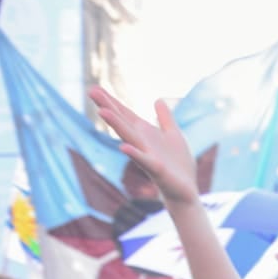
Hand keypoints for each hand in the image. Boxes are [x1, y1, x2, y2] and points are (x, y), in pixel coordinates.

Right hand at [89, 87, 199, 204]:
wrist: (186, 191)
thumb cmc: (178, 165)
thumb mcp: (174, 134)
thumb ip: (165, 118)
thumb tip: (157, 99)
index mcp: (145, 134)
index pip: (125, 114)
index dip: (112, 101)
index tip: (95, 88)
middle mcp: (142, 143)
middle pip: (122, 122)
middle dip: (108, 107)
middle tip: (91, 91)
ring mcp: (147, 156)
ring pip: (129, 138)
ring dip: (116, 125)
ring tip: (102, 112)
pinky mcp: (156, 170)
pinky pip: (143, 160)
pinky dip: (134, 154)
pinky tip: (123, 147)